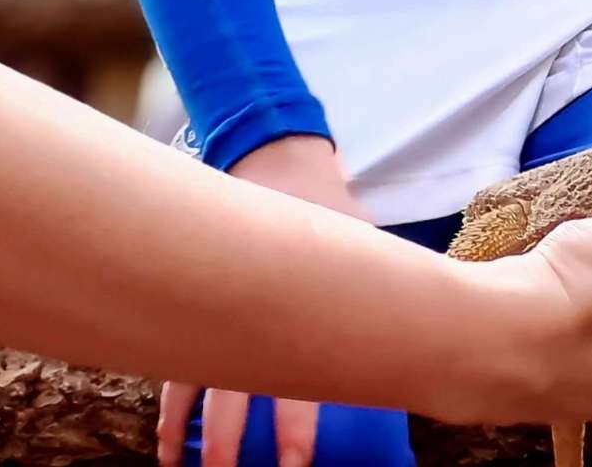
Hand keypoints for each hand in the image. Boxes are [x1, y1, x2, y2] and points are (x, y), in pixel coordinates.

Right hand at [160, 137, 375, 466]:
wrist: (273, 156)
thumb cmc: (324, 204)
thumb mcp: (360, 242)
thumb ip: (375, 289)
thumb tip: (422, 328)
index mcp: (294, 305)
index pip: (294, 381)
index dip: (294, 429)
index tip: (294, 465)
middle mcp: (248, 316)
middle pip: (238, 396)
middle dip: (236, 443)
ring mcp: (214, 310)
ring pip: (200, 388)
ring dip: (196, 434)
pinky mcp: (191, 304)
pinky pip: (176, 365)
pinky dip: (171, 406)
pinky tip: (169, 442)